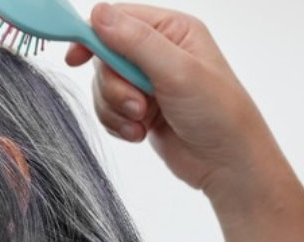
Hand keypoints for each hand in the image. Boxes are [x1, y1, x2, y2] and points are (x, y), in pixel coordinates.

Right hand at [67, 3, 284, 197]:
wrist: (229, 165)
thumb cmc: (219, 114)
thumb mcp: (177, 71)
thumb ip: (135, 41)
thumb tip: (98, 13)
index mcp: (172, 30)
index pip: (118, 19)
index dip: (92, 36)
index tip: (74, 58)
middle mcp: (159, 51)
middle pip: (104, 56)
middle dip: (113, 85)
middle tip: (138, 105)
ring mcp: (148, 81)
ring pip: (104, 86)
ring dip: (116, 108)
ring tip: (142, 122)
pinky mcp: (141, 109)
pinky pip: (109, 109)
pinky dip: (118, 124)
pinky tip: (140, 134)